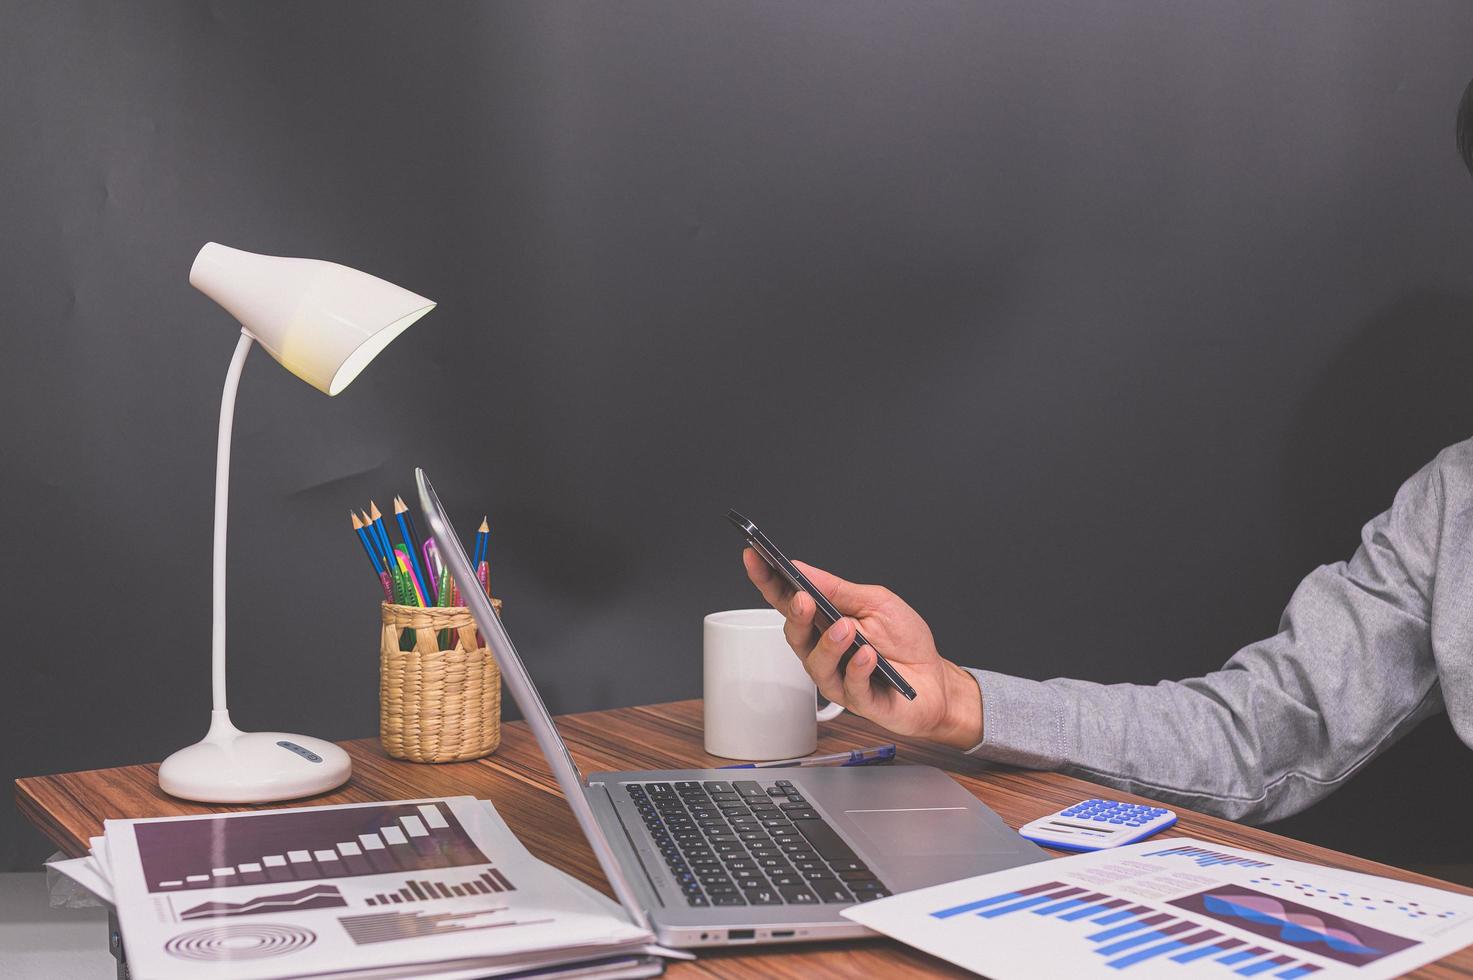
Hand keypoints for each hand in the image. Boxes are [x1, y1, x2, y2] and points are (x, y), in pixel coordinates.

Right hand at [742, 549, 983, 749]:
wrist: (937, 680)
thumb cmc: (906, 641)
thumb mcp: (877, 602)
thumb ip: (839, 590)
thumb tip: (803, 570)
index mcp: (826, 622)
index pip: (788, 600)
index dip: (767, 580)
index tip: (754, 557)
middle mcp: (826, 651)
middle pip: (795, 634)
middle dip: (796, 616)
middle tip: (803, 599)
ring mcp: (839, 678)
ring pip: (817, 664)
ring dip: (829, 644)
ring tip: (847, 628)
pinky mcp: (860, 700)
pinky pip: (850, 686)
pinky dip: (858, 669)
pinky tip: (868, 655)